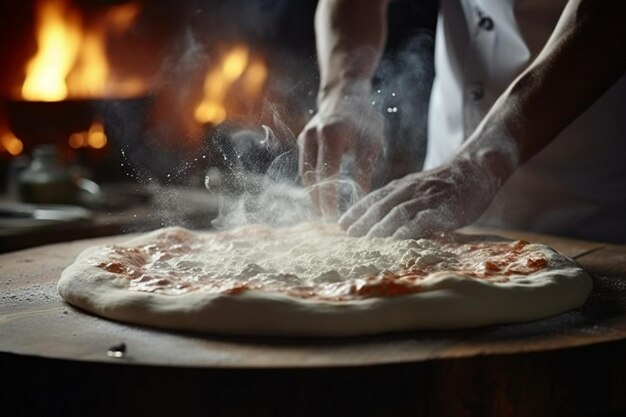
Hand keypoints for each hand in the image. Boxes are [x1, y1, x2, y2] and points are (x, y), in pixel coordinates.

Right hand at [297, 92, 382, 215]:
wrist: (345, 94)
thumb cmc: (363, 118)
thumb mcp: (372, 140)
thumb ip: (365, 167)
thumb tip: (361, 197)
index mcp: (331, 135)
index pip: (327, 174)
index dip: (328, 197)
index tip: (333, 215)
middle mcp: (313, 137)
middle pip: (311, 176)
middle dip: (318, 200)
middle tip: (326, 219)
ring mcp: (305, 138)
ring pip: (305, 173)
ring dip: (312, 193)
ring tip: (322, 212)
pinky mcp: (303, 140)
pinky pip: (305, 166)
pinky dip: (312, 182)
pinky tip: (320, 195)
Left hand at [338, 156, 503, 237]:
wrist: (477, 169)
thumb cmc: (446, 184)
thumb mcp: (418, 188)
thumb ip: (401, 201)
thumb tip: (382, 221)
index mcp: (402, 186)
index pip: (373, 198)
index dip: (356, 211)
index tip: (341, 224)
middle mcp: (410, 190)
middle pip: (380, 206)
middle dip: (362, 221)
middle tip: (347, 235)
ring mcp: (426, 198)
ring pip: (397, 212)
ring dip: (379, 227)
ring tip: (365, 240)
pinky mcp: (443, 208)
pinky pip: (422, 218)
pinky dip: (408, 229)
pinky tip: (397, 239)